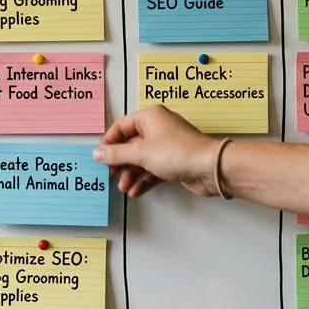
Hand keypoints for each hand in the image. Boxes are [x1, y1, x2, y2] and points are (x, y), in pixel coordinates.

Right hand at [93, 105, 218, 197]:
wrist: (210, 168)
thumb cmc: (179, 152)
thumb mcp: (140, 153)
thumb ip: (116, 154)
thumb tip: (98, 153)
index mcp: (150, 117)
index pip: (121, 126)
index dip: (109, 142)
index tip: (100, 157)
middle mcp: (158, 128)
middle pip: (130, 145)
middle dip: (120, 163)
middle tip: (111, 175)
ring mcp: (166, 146)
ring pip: (141, 160)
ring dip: (131, 175)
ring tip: (125, 188)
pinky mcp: (173, 162)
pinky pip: (152, 170)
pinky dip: (143, 180)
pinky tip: (136, 191)